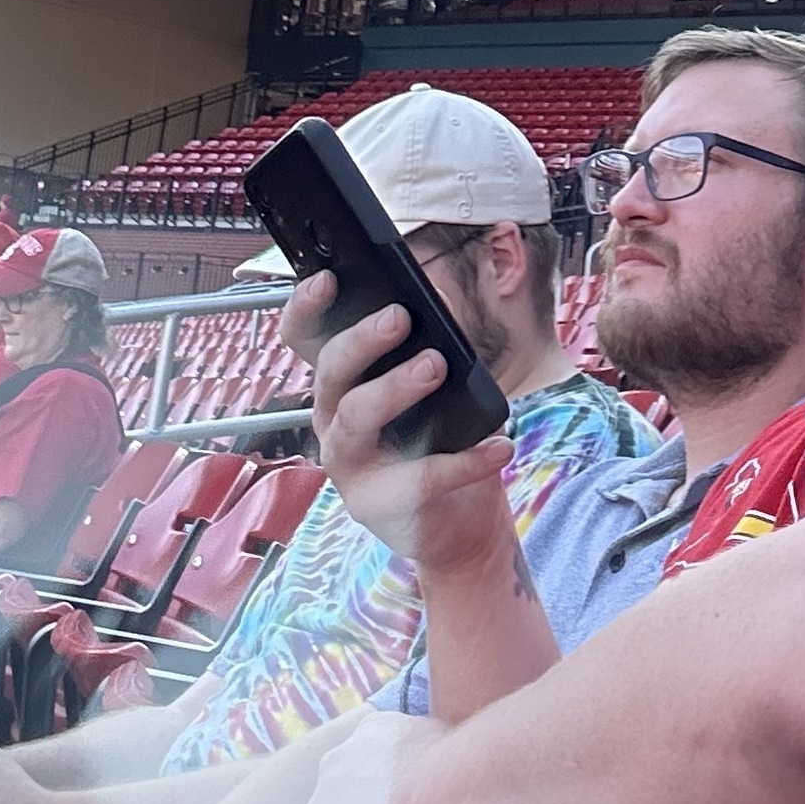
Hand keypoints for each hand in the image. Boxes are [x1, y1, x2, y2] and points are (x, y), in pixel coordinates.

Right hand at [281, 273, 515, 576]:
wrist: (459, 525)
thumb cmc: (441, 439)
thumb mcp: (434, 388)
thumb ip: (426, 347)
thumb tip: (436, 301)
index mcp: (341, 383)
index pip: (304, 339)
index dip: (305, 307)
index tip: (327, 278)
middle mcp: (332, 420)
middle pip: (331, 371)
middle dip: (362, 339)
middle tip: (400, 317)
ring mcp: (347, 464)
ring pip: (356, 416)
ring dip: (394, 386)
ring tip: (437, 364)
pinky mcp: (374, 504)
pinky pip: (418, 478)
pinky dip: (465, 460)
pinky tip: (500, 446)